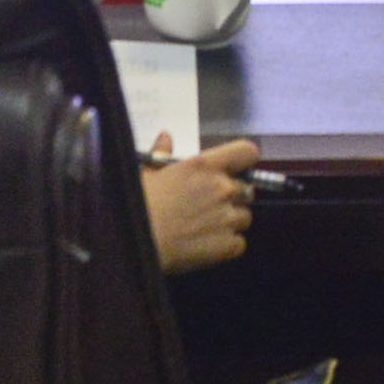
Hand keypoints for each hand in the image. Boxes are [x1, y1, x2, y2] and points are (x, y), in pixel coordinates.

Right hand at [143, 135, 262, 272]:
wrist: (137, 243)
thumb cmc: (139, 207)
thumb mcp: (147, 173)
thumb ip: (162, 153)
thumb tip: (165, 137)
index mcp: (204, 166)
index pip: (246, 152)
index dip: (244, 160)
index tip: (235, 169)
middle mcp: (222, 188)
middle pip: (246, 189)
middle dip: (231, 197)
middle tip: (208, 207)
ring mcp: (227, 217)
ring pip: (244, 217)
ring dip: (230, 222)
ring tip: (204, 228)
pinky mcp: (228, 245)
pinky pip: (240, 243)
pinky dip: (227, 245)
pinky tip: (206, 245)